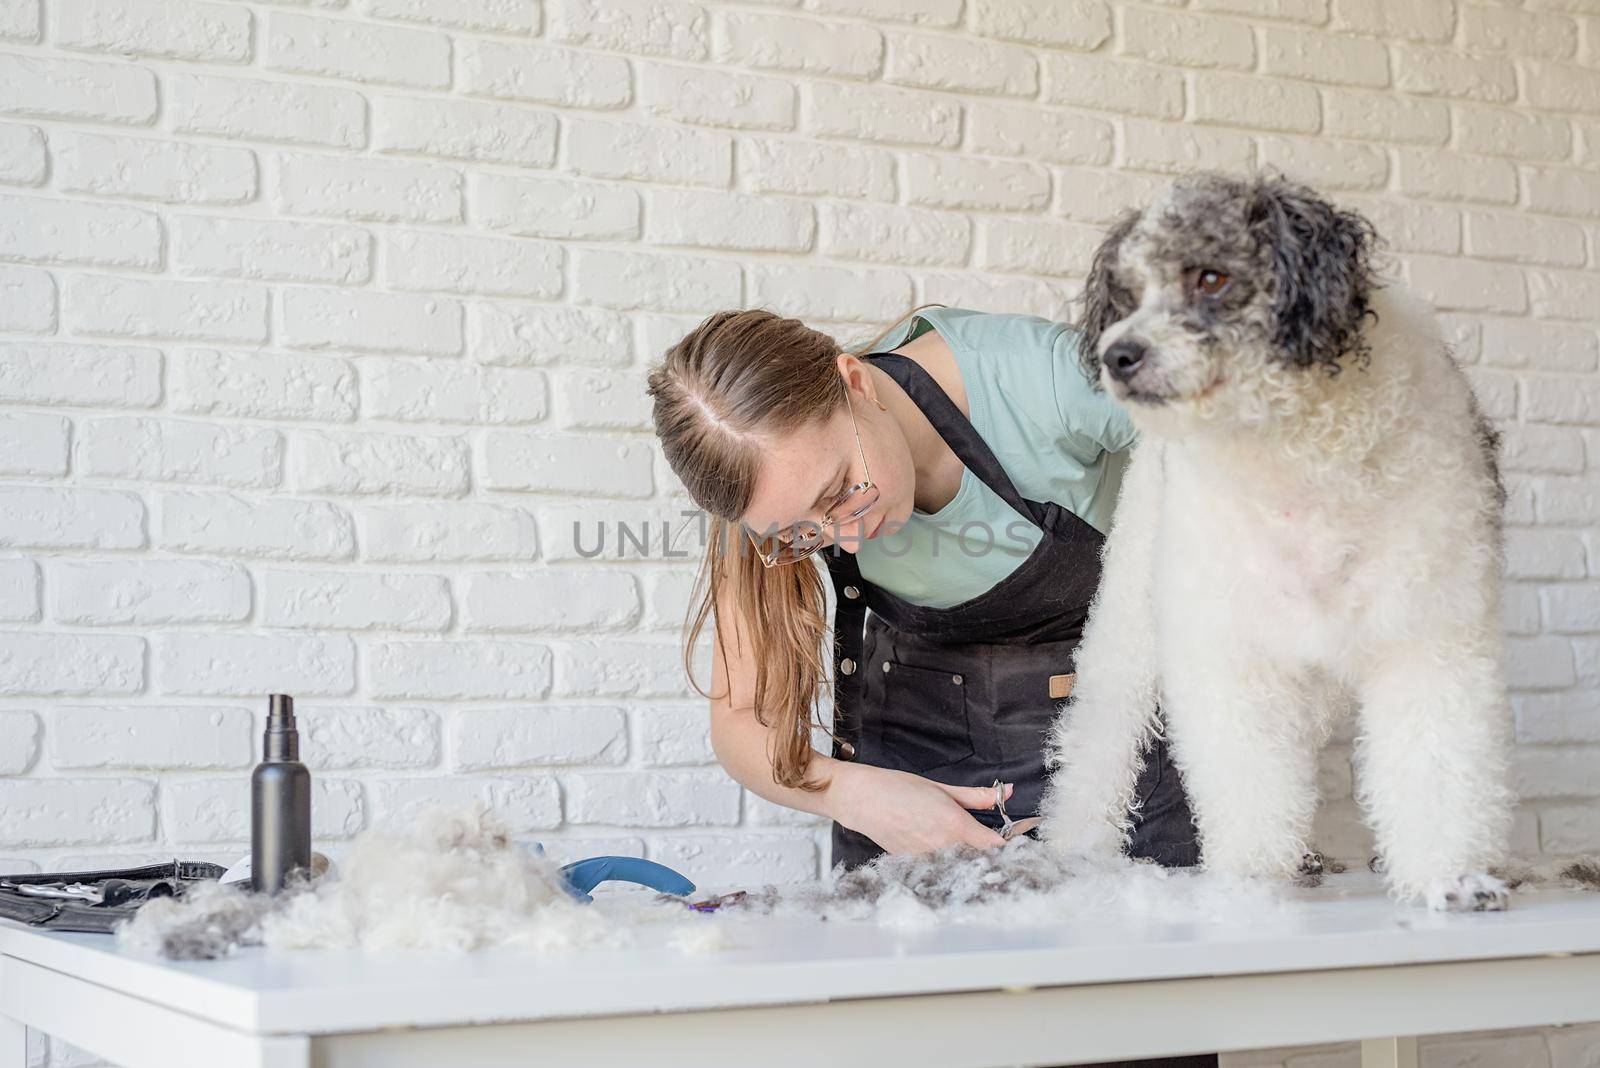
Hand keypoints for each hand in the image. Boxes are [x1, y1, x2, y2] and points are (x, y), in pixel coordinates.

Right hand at [827, 763, 1010, 854]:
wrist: (862, 801)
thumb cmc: (899, 789)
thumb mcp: (942, 788)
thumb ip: (977, 796)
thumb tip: (1007, 792)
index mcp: (955, 825)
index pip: (995, 846)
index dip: (1010, 845)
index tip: (1015, 841)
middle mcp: (944, 847)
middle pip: (980, 861)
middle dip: (991, 856)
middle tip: (993, 845)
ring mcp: (928, 860)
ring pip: (960, 867)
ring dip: (969, 861)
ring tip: (970, 850)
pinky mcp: (915, 866)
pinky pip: (940, 869)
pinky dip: (948, 864)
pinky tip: (946, 854)